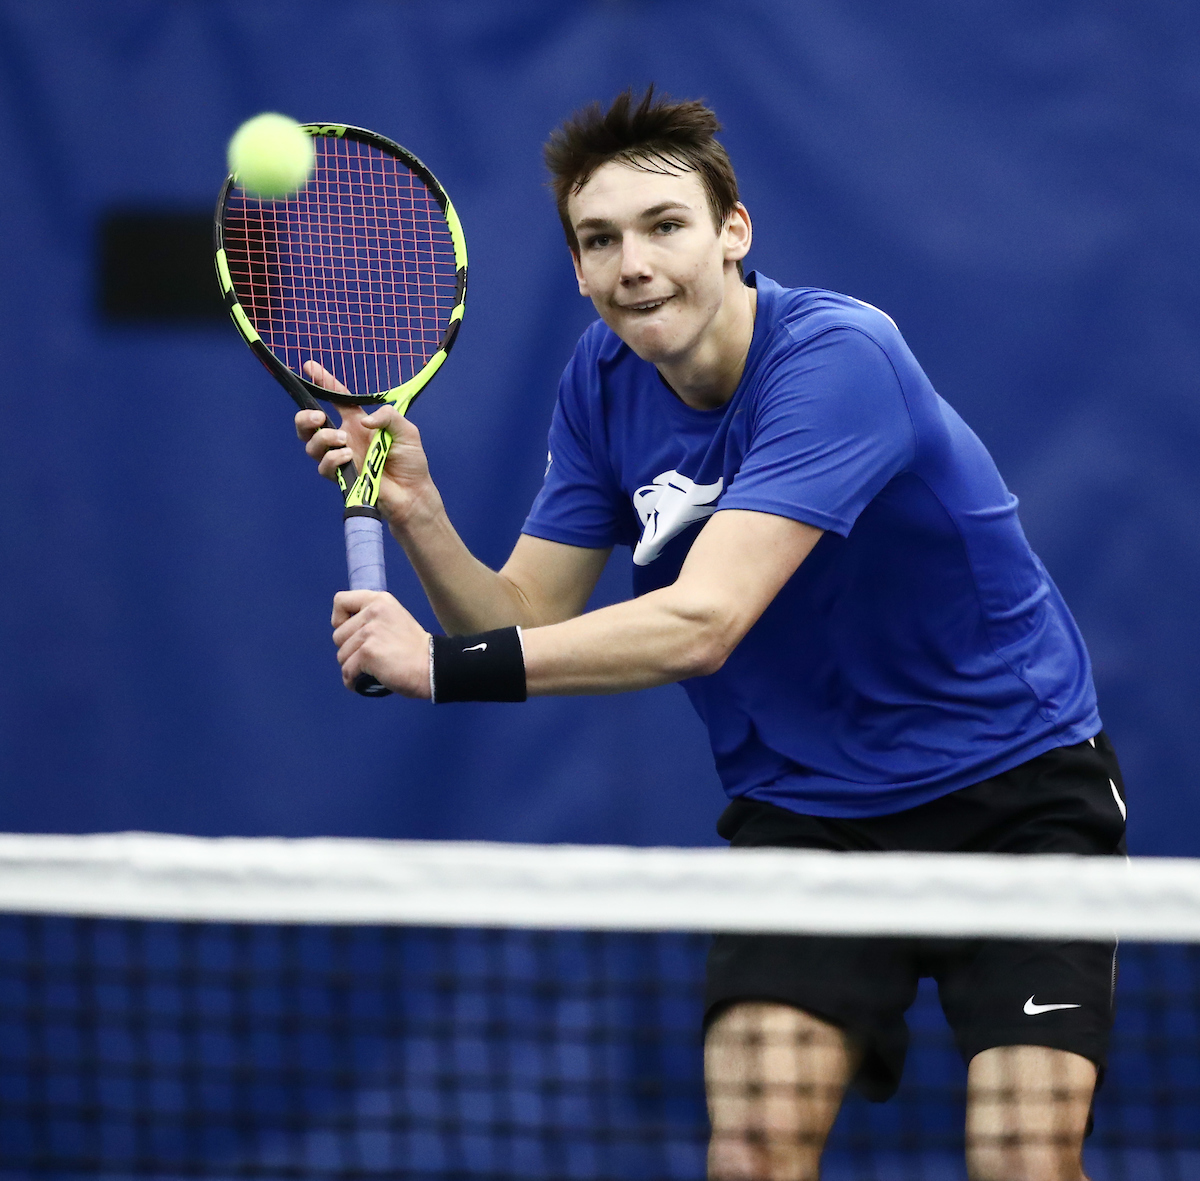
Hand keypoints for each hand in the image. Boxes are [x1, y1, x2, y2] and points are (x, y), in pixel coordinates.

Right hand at [294, 361, 440, 528]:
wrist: (412, 493)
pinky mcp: (341, 478)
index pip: (337, 398)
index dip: (324, 382)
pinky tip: (347, 457)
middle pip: (310, 424)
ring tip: (343, 440)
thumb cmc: (411, 461)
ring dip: (322, 438)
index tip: (310, 366)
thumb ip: (388, 416)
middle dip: (305, 417)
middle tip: (318, 416)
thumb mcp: (406, 430)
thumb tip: (363, 420)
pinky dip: (332, 459)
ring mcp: (341, 458)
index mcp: (358, 422)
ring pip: (311, 445)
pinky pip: (324, 466)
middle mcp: (345, 438)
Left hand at [331, 590, 431, 697]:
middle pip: (337, 634)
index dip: (340, 620)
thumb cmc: (414, 649)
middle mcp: (373, 611)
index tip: (352, 633)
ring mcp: (370, 632)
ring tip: (369, 670)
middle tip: (368, 657)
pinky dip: (352, 681)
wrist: (433, 666)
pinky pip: (347, 671)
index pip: (340, 601)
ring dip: (352, 667)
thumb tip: (344, 632)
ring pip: (341, 655)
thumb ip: (371, 618)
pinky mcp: (368, 652)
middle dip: (349, 650)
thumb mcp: (394, 619)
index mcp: (379, 600)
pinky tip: (363, 683)